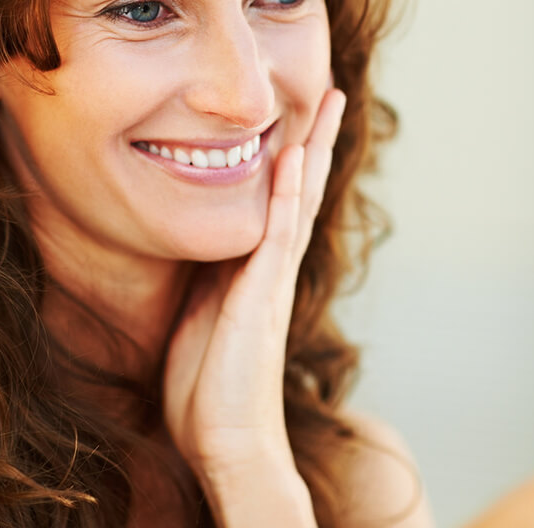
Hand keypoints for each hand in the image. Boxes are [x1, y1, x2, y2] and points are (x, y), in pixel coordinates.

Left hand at [162, 89, 345, 499]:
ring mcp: (271, 278)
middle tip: (334, 95)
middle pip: (302, 190)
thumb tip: (201, 248)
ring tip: (329, 106)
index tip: (303, 116)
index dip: (294, 158)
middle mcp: (271, 267)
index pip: (282, 201)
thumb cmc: (208, 385)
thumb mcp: (199, 314)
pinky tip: (292, 158)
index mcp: (255, 269)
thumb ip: (208, 277)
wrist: (224, 438)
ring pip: (300, 201)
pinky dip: (285, 195)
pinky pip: (276, 234)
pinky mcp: (261, 296)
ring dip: (313, 151)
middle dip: (317, 141)